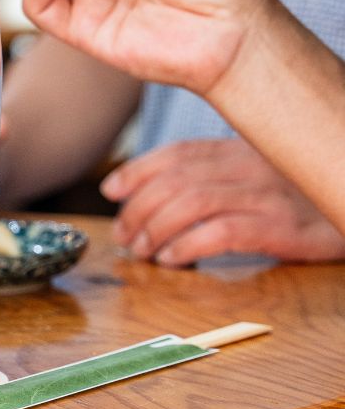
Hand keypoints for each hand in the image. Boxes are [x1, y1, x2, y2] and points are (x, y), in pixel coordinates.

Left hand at [102, 139, 344, 266]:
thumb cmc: (297, 194)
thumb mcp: (254, 172)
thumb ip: (211, 174)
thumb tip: (151, 196)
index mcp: (238, 148)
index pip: (176, 152)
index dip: (137, 170)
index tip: (111, 189)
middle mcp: (249, 165)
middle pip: (175, 180)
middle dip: (138, 209)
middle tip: (124, 236)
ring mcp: (265, 195)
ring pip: (191, 203)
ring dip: (155, 229)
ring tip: (142, 251)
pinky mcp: (281, 227)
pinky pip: (221, 233)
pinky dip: (187, 246)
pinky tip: (172, 260)